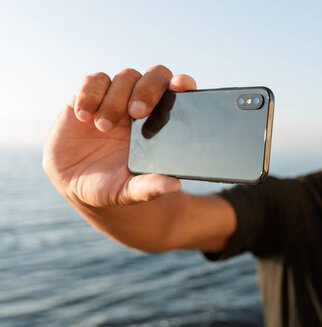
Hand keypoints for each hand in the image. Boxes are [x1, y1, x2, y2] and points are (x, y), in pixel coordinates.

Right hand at [43, 66, 196, 207]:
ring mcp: (115, 98)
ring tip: (102, 127)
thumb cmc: (110, 184)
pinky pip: (92, 81)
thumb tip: (174, 185)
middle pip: (154, 77)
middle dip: (148, 90)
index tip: (180, 85)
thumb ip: (150, 187)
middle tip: (136, 113)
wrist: (74, 182)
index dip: (183, 83)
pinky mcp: (87, 97)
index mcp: (160, 124)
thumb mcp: (129, 191)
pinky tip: (84, 116)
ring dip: (115, 100)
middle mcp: (140, 106)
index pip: (178, 94)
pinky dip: (89, 94)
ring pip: (125, 78)